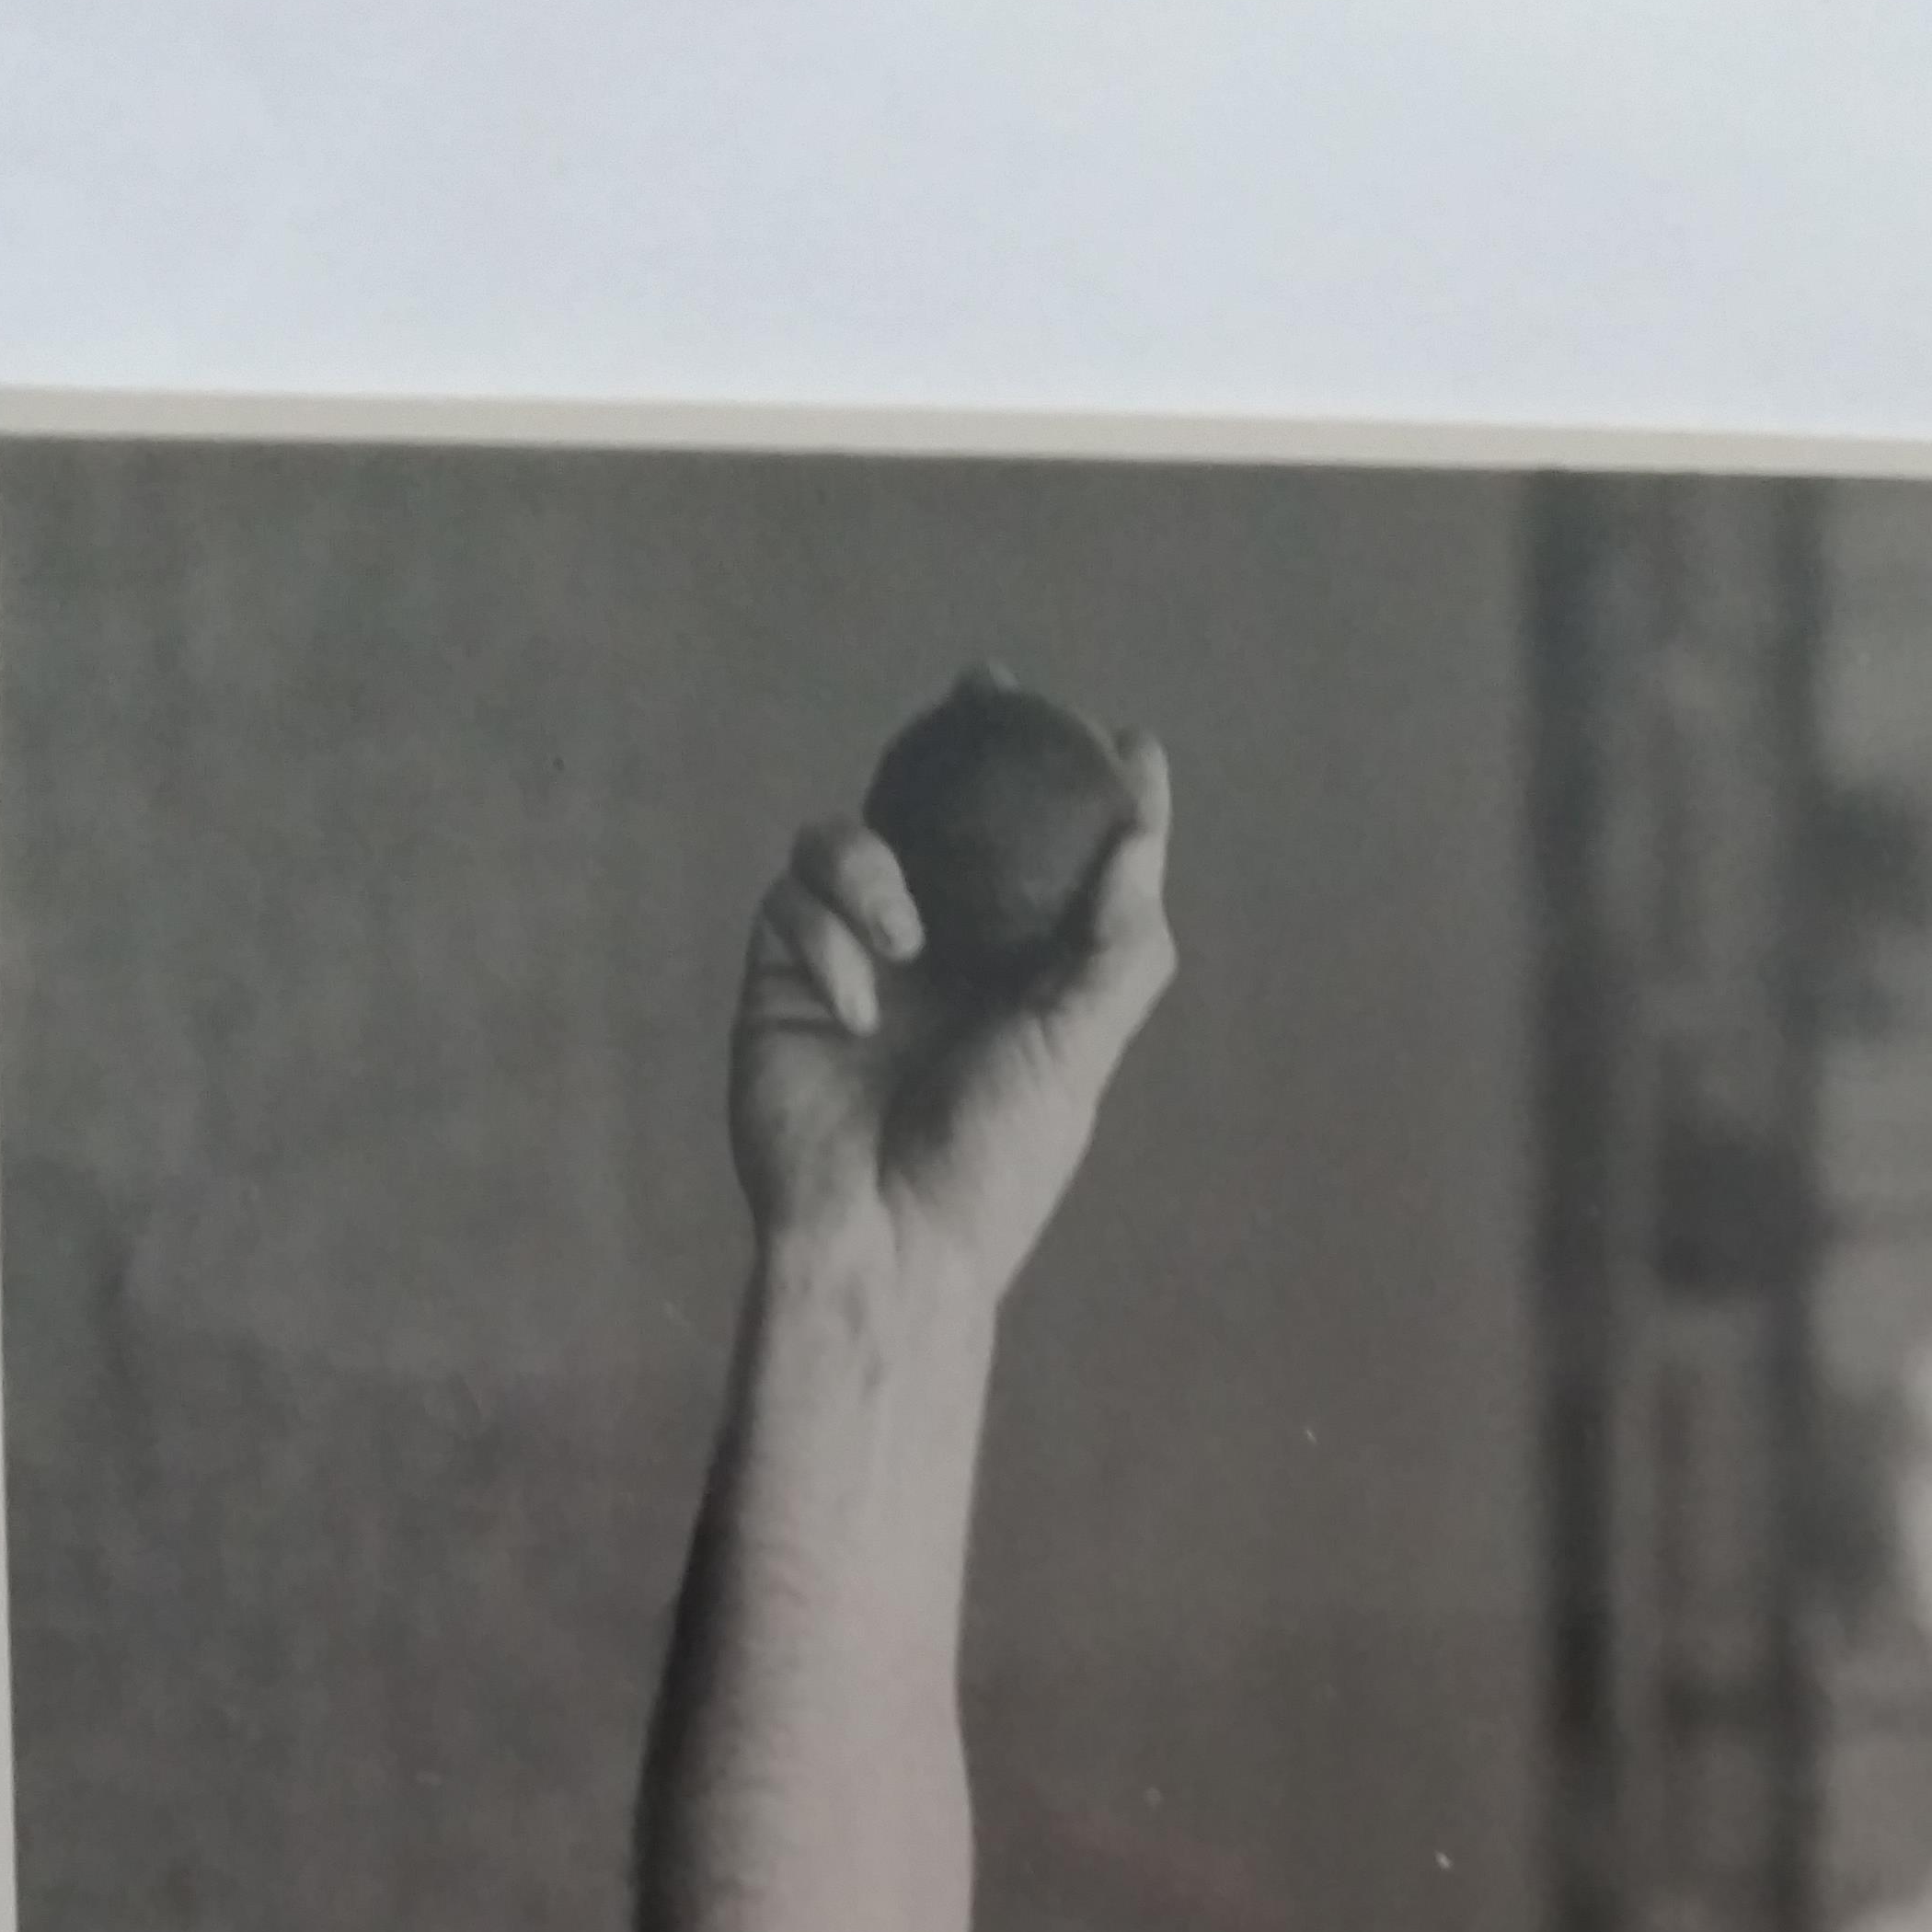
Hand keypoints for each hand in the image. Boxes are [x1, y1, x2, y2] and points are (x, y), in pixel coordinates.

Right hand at [728, 735, 1174, 1306]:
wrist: (881, 1244)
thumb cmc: (991, 1169)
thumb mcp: (1077, 1056)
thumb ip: (1119, 947)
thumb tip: (1146, 835)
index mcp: (1018, 971)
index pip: (1050, 855)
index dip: (1085, 789)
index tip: (1123, 739)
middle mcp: (941, 952)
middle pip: (945, 811)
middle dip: (964, 744)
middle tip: (985, 688)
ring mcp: (857, 956)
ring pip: (853, 836)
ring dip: (875, 866)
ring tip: (907, 939)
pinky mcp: (785, 972)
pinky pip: (794, 898)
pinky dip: (830, 939)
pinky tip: (857, 1010)